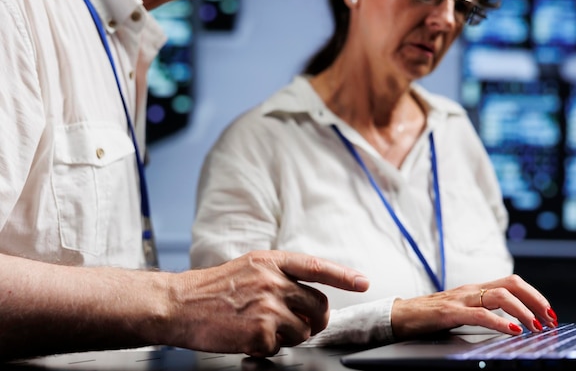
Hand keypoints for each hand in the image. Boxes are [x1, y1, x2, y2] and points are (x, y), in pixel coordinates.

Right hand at [160, 250, 368, 356]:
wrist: (178, 304)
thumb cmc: (212, 289)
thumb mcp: (248, 268)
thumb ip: (279, 276)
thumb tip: (308, 297)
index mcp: (271, 261)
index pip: (316, 266)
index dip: (343, 275)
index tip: (363, 282)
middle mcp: (273, 281)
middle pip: (318, 305)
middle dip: (315, 319)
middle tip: (299, 323)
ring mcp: (267, 306)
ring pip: (303, 330)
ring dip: (288, 336)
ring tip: (261, 328)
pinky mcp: (260, 332)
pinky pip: (279, 348)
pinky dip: (266, 348)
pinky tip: (246, 337)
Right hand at [390, 274, 557, 339]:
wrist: (399, 316)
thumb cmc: (429, 316)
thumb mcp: (461, 310)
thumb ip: (481, 310)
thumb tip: (511, 322)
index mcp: (475, 289)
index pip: (511, 283)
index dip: (534, 295)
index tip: (549, 313)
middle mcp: (470, 290)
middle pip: (511, 284)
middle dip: (535, 300)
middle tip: (550, 319)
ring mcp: (460, 299)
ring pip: (499, 296)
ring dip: (523, 311)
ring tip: (536, 327)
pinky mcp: (449, 312)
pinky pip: (479, 314)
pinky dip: (499, 322)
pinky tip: (512, 331)